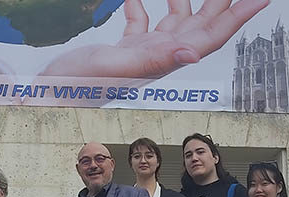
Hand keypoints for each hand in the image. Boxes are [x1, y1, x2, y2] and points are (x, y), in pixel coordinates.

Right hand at [40, 0, 268, 78]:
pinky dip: (143, 3)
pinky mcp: (123, 48)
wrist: (50, 94)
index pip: (210, 35)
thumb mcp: (114, 67)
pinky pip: (141, 20)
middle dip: (223, 2)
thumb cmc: (76, 85)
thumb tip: (193, 53)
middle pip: (202, 25)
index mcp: (162, 59)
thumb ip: (153, 60)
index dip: (238, 15)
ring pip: (175, 20)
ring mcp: (142, 52)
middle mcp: (158, 56)